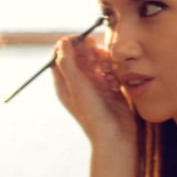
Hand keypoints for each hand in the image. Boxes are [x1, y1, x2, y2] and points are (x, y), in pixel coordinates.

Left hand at [51, 36, 135, 152]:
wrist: (116, 136)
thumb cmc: (93, 114)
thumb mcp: (77, 86)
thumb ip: (68, 63)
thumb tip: (62, 42)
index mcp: (64, 84)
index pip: (60, 56)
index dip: (69, 44)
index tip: (81, 39)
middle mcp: (77, 84)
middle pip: (79, 56)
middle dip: (88, 50)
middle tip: (97, 53)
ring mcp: (94, 86)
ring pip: (96, 62)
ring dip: (103, 60)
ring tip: (108, 71)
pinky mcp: (110, 89)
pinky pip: (110, 71)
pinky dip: (113, 71)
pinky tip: (116, 81)